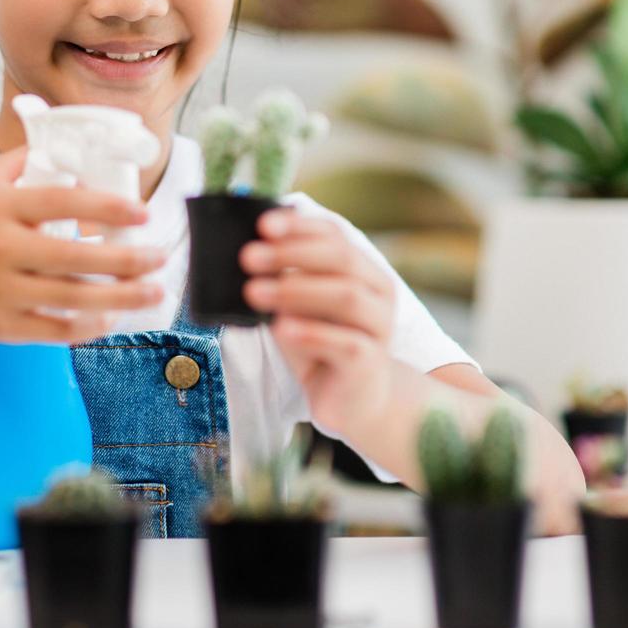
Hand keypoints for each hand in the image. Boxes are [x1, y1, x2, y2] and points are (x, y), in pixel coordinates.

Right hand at [0, 147, 165, 345]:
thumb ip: (22, 160)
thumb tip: (67, 143)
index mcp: (0, 210)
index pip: (59, 202)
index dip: (105, 206)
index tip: (141, 212)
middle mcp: (1, 251)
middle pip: (74, 257)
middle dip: (126, 260)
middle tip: (160, 256)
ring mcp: (3, 291)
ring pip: (72, 299)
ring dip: (121, 298)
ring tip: (154, 290)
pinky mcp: (5, 326)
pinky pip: (56, 330)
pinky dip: (88, 327)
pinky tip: (113, 317)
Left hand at [240, 209, 396, 435]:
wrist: (353, 401)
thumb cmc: (321, 346)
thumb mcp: (299, 308)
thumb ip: (283, 280)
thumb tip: (247, 252)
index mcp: (364, 270)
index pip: (335, 235)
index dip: (300, 226)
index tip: (262, 225)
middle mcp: (379, 293)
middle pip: (341, 259)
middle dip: (292, 253)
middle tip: (249, 257)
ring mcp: (379, 328)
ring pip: (346, 296)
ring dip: (296, 289)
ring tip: (254, 292)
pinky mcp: (370, 363)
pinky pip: (345, 342)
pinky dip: (312, 332)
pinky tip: (282, 329)